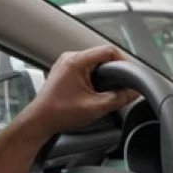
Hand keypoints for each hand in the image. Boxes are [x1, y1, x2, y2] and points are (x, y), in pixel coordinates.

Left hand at [19, 45, 138, 139]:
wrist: (39, 121)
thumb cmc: (58, 113)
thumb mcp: (95, 108)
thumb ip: (118, 98)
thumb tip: (133, 93)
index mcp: (76, 61)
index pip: (108, 50)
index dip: (124, 61)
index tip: (131, 74)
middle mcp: (70, 58)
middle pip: (102, 56)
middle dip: (115, 70)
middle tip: (122, 84)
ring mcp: (66, 64)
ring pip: (94, 62)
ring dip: (104, 75)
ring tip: (109, 89)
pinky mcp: (65, 72)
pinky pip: (86, 68)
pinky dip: (95, 78)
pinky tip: (97, 91)